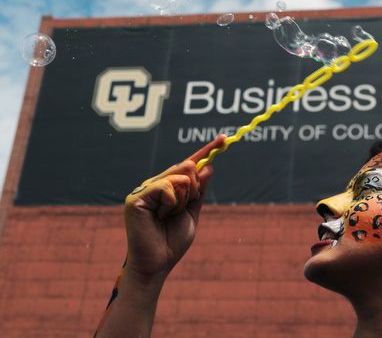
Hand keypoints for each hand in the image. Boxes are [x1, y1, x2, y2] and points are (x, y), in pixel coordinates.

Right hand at [123, 135, 226, 279]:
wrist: (158, 263)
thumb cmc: (172, 242)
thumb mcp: (192, 213)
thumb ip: (199, 191)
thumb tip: (208, 167)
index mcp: (168, 187)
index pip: (188, 165)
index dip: (206, 151)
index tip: (224, 139)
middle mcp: (155, 184)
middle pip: (186, 167)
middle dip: (194, 188)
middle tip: (182, 209)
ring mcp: (144, 189)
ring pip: (180, 176)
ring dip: (183, 199)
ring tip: (168, 216)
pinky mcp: (136, 197)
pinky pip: (167, 187)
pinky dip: (172, 203)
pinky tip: (161, 216)